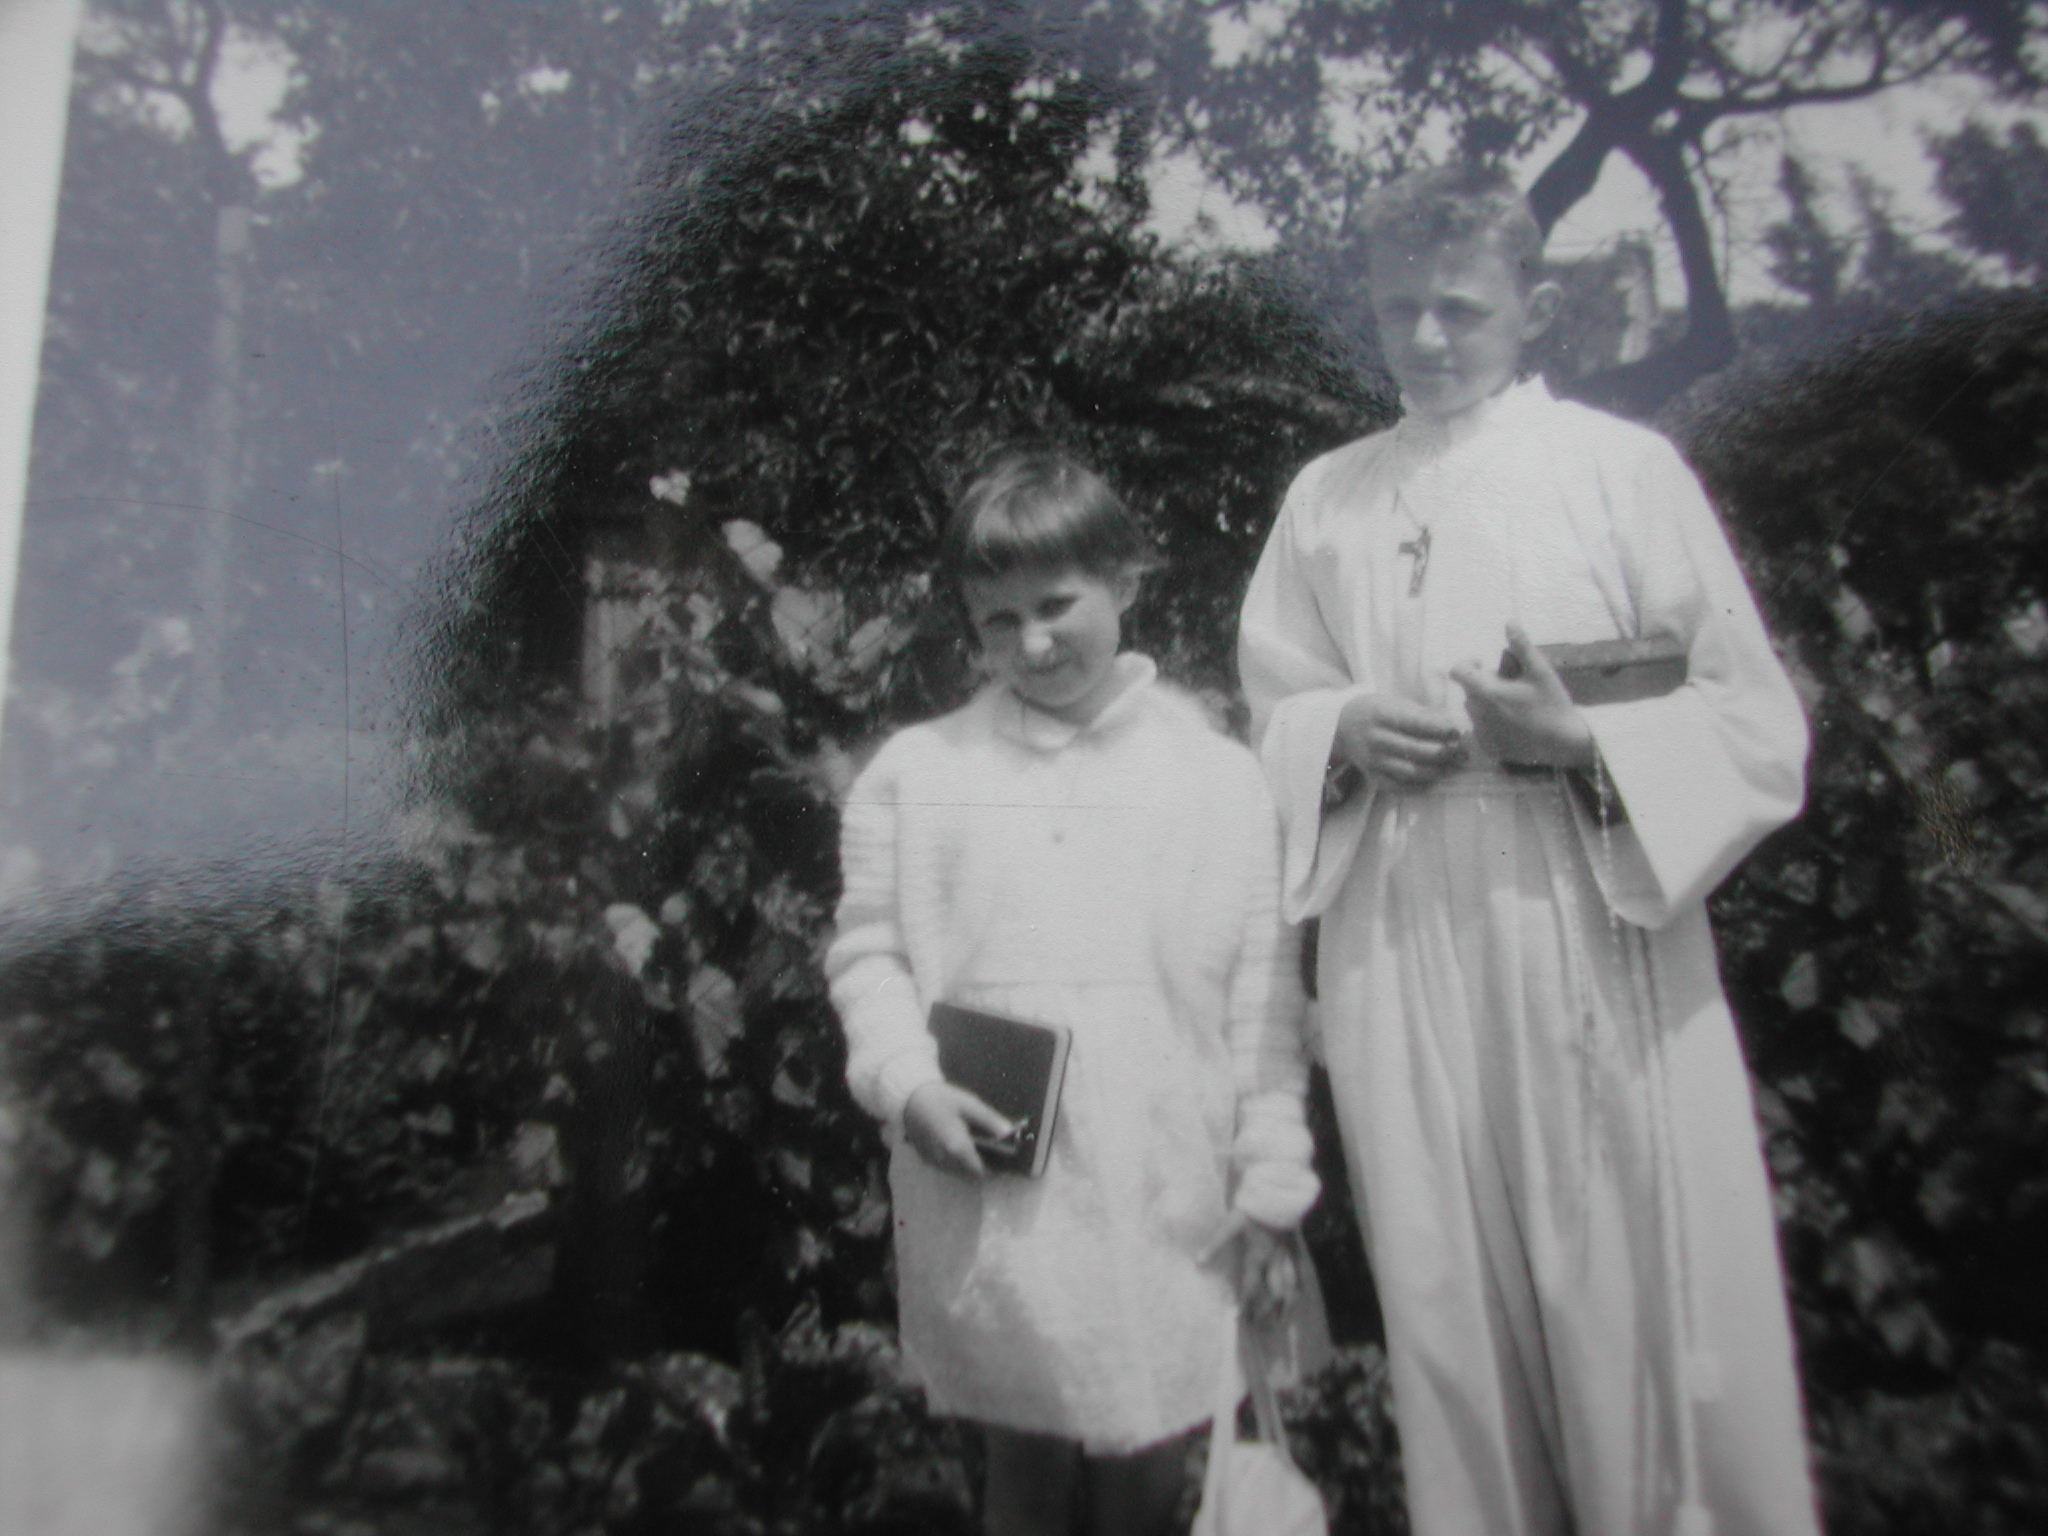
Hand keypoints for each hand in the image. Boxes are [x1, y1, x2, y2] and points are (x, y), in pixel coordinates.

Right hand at [903, 1082, 1013, 1179]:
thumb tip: (1010, 1133)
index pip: (980, 1171)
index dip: (993, 1168)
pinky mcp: (926, 1159)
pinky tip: (957, 1144)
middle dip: (981, 1165)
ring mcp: (934, 1161)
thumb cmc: (942, 1099)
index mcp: (957, 1147)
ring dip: (967, 1164)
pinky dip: (955, 1160)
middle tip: (990, 1150)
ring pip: (957, 1172)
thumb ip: (990, 1121)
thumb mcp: (970, 1105)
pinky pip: (946, 1166)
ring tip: (974, 1145)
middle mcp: (944, 1159)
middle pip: (969, 1174)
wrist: (910, 1099)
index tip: (1001, 1159)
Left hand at [1199, 1213, 1298, 1326]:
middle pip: (1274, 1294)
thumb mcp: (1231, 1223)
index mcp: (1258, 1256)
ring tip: (1283, 1322)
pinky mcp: (1295, 1246)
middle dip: (1269, 1313)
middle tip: (1263, 1329)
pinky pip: (1300, 1271)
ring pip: (1291, 1287)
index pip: (1251, 1287)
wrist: (1278, 1190)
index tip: (1243, 1320)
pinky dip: (1300, 1285)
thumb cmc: (1253, 1206)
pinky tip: (1301, 1296)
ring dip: (1287, 1306)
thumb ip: (1216, 1243)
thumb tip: (1199, 1261)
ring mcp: (1287, 1255)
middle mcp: (1275, 1260)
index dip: (1247, 1305)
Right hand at [1333, 692, 1468, 789]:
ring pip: (1413, 772)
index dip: (1443, 729)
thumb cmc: (1379, 711)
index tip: (1459, 731)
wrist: (1342, 726)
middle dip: (1447, 753)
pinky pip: (1401, 788)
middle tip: (1464, 752)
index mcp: (1383, 714)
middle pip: (1419, 751)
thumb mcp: (1397, 703)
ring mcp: (1374, 761)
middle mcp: (1376, 739)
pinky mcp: (1373, 778)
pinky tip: (1436, 779)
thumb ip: (1424, 715)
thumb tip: (1455, 729)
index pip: (1418, 724)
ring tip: (1455, 767)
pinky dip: (1422, 787)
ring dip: (1439, 771)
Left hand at [1449, 625, 1595, 768]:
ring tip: (1515, 704)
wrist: (1564, 743)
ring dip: (1488, 702)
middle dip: (1485, 683)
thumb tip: (1510, 622)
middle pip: (1470, 690)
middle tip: (1511, 685)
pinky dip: (1492, 721)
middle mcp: (1479, 714)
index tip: (1483, 663)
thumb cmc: (1552, 703)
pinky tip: (1515, 723)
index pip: (1459, 672)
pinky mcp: (1487, 747)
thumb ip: (1522, 646)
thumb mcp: (1540, 671)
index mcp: (1488, 692)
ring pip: (1475, 709)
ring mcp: (1482, 733)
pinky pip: (1482, 728)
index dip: (1468, 664)